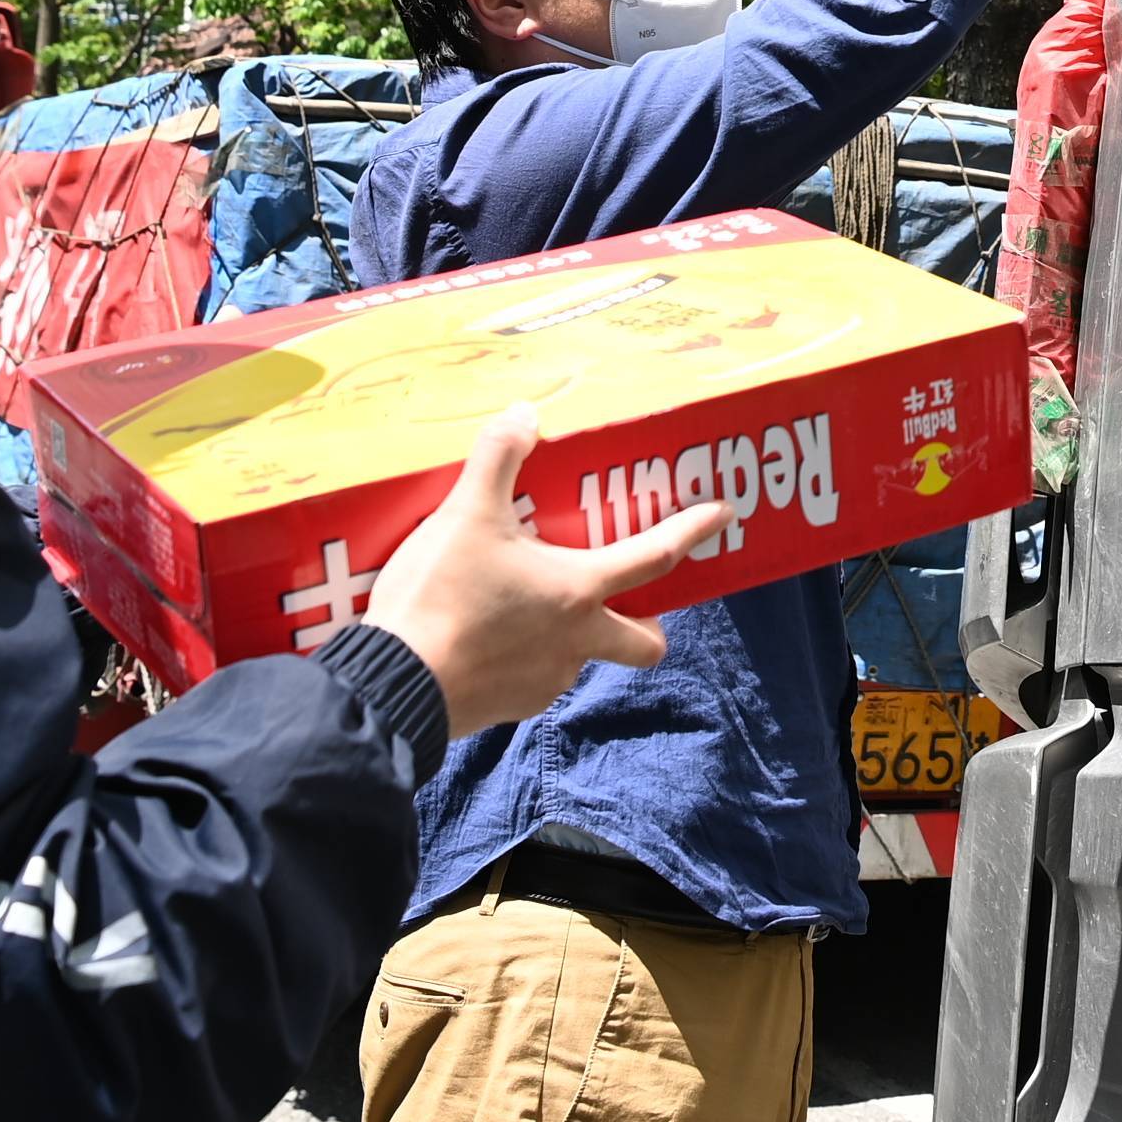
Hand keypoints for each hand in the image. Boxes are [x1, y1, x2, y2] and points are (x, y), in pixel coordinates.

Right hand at [362, 406, 731, 733]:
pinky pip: (536, 678)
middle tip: (627, 597)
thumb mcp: (466, 514)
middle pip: (645, 643)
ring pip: (583, 657)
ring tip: (530, 605)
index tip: (725, 515)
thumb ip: (497, 458)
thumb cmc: (442, 596)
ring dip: (574, 634)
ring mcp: (547, 681)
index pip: (655, 556)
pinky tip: (491, 637)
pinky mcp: (512, 707)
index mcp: (579, 590)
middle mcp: (578, 641)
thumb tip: (523, 414)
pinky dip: (527, 657)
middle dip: (649, 624)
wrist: (395, 683)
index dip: (693, 531)